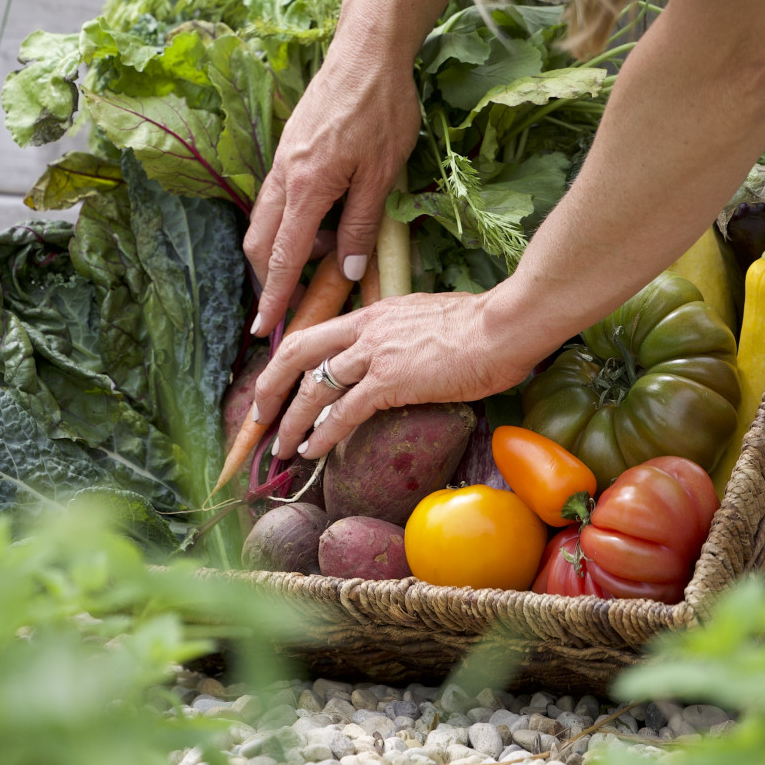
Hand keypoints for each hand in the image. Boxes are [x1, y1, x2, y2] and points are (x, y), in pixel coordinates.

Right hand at [244, 3, 421, 333]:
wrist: (367, 49)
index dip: (274, 296)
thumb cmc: (382, 107)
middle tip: (298, 298)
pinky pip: (278, 195)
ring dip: (286, 245)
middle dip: (270, 277)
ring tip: (330, 251)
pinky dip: (292, 218)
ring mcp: (282, 158)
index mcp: (305, 186)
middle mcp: (283, 174)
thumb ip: (360, 223)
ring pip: (266, 218)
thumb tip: (348, 268)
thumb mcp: (382, 173)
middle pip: (259, 241)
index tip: (265, 328)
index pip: (282, 256)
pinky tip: (327, 216)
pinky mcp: (289, 146)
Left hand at [251, 287, 545, 462]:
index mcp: (376, 313)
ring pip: (314, 387)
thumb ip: (409, 334)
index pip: (321, 334)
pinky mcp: (390, 382)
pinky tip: (312, 452)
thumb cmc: (484, 326)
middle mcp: (366, 328)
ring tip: (281, 446)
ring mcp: (375, 354)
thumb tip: (410, 352)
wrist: (504, 326)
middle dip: (271, 384)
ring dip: (292, 421)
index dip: (294, 359)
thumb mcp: (432, 320)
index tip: (281, 380)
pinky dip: (322, 435)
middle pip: (298, 351)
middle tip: (260, 414)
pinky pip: (343, 413)